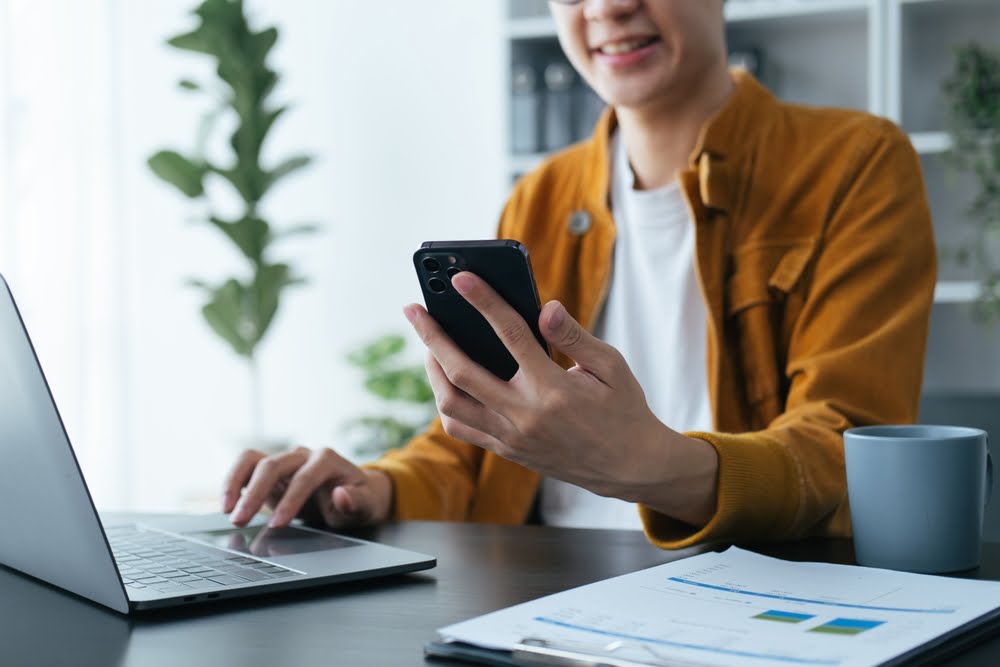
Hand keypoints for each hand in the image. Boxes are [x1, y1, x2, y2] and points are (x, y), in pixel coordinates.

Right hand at [221, 446, 393, 528]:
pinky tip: (227, 504)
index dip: (290, 500)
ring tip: (227, 510)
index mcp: (327, 460)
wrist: (353, 494)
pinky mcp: (270, 471)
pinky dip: (233, 482)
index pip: (304, 477)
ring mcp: (284, 461)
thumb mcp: (366, 505)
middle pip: (273, 465)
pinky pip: (246, 467)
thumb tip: (341, 495)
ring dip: (235, 482)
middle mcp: (303, 455)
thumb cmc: (359, 499)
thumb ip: (357, 501)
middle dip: (255, 493)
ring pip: (253, 459)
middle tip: (240, 521)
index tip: (277, 524)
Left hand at [404, 271, 717, 525]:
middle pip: (461, 371)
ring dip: (432, 371)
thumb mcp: (611, 367)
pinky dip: (445, 401)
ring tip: (429, 344)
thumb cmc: (623, 409)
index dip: (484, 302)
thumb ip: (574, 336)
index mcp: (553, 389)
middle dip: (432, 336)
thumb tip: (546, 307)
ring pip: (451, 404)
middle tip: (414, 309)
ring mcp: (511, 437)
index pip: (511, 335)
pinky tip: (447, 379)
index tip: (462, 278)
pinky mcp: (506, 451)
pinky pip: (460, 428)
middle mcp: (525, 415)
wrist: (628, 467)